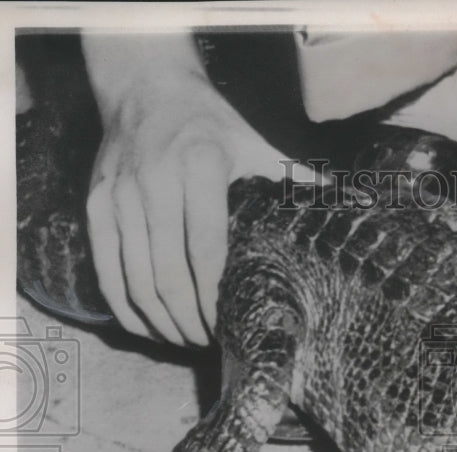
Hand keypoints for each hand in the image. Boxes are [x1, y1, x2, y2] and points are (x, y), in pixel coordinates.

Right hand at [83, 35, 317, 345]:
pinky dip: (126, 308)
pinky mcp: (95, 206)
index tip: (232, 326)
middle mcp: (153, 183)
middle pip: (171, 276)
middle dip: (192, 321)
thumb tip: (346, 203)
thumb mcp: (254, 145)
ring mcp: (119, 197)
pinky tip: (149, 327)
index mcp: (199, 168)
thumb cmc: (210, 124)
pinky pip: (106, 271)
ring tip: (186, 340)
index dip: (216, 298)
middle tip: (211, 344)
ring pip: (137, 281)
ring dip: (162, 322)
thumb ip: (294, 179)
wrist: (144, 87)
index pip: (207, 250)